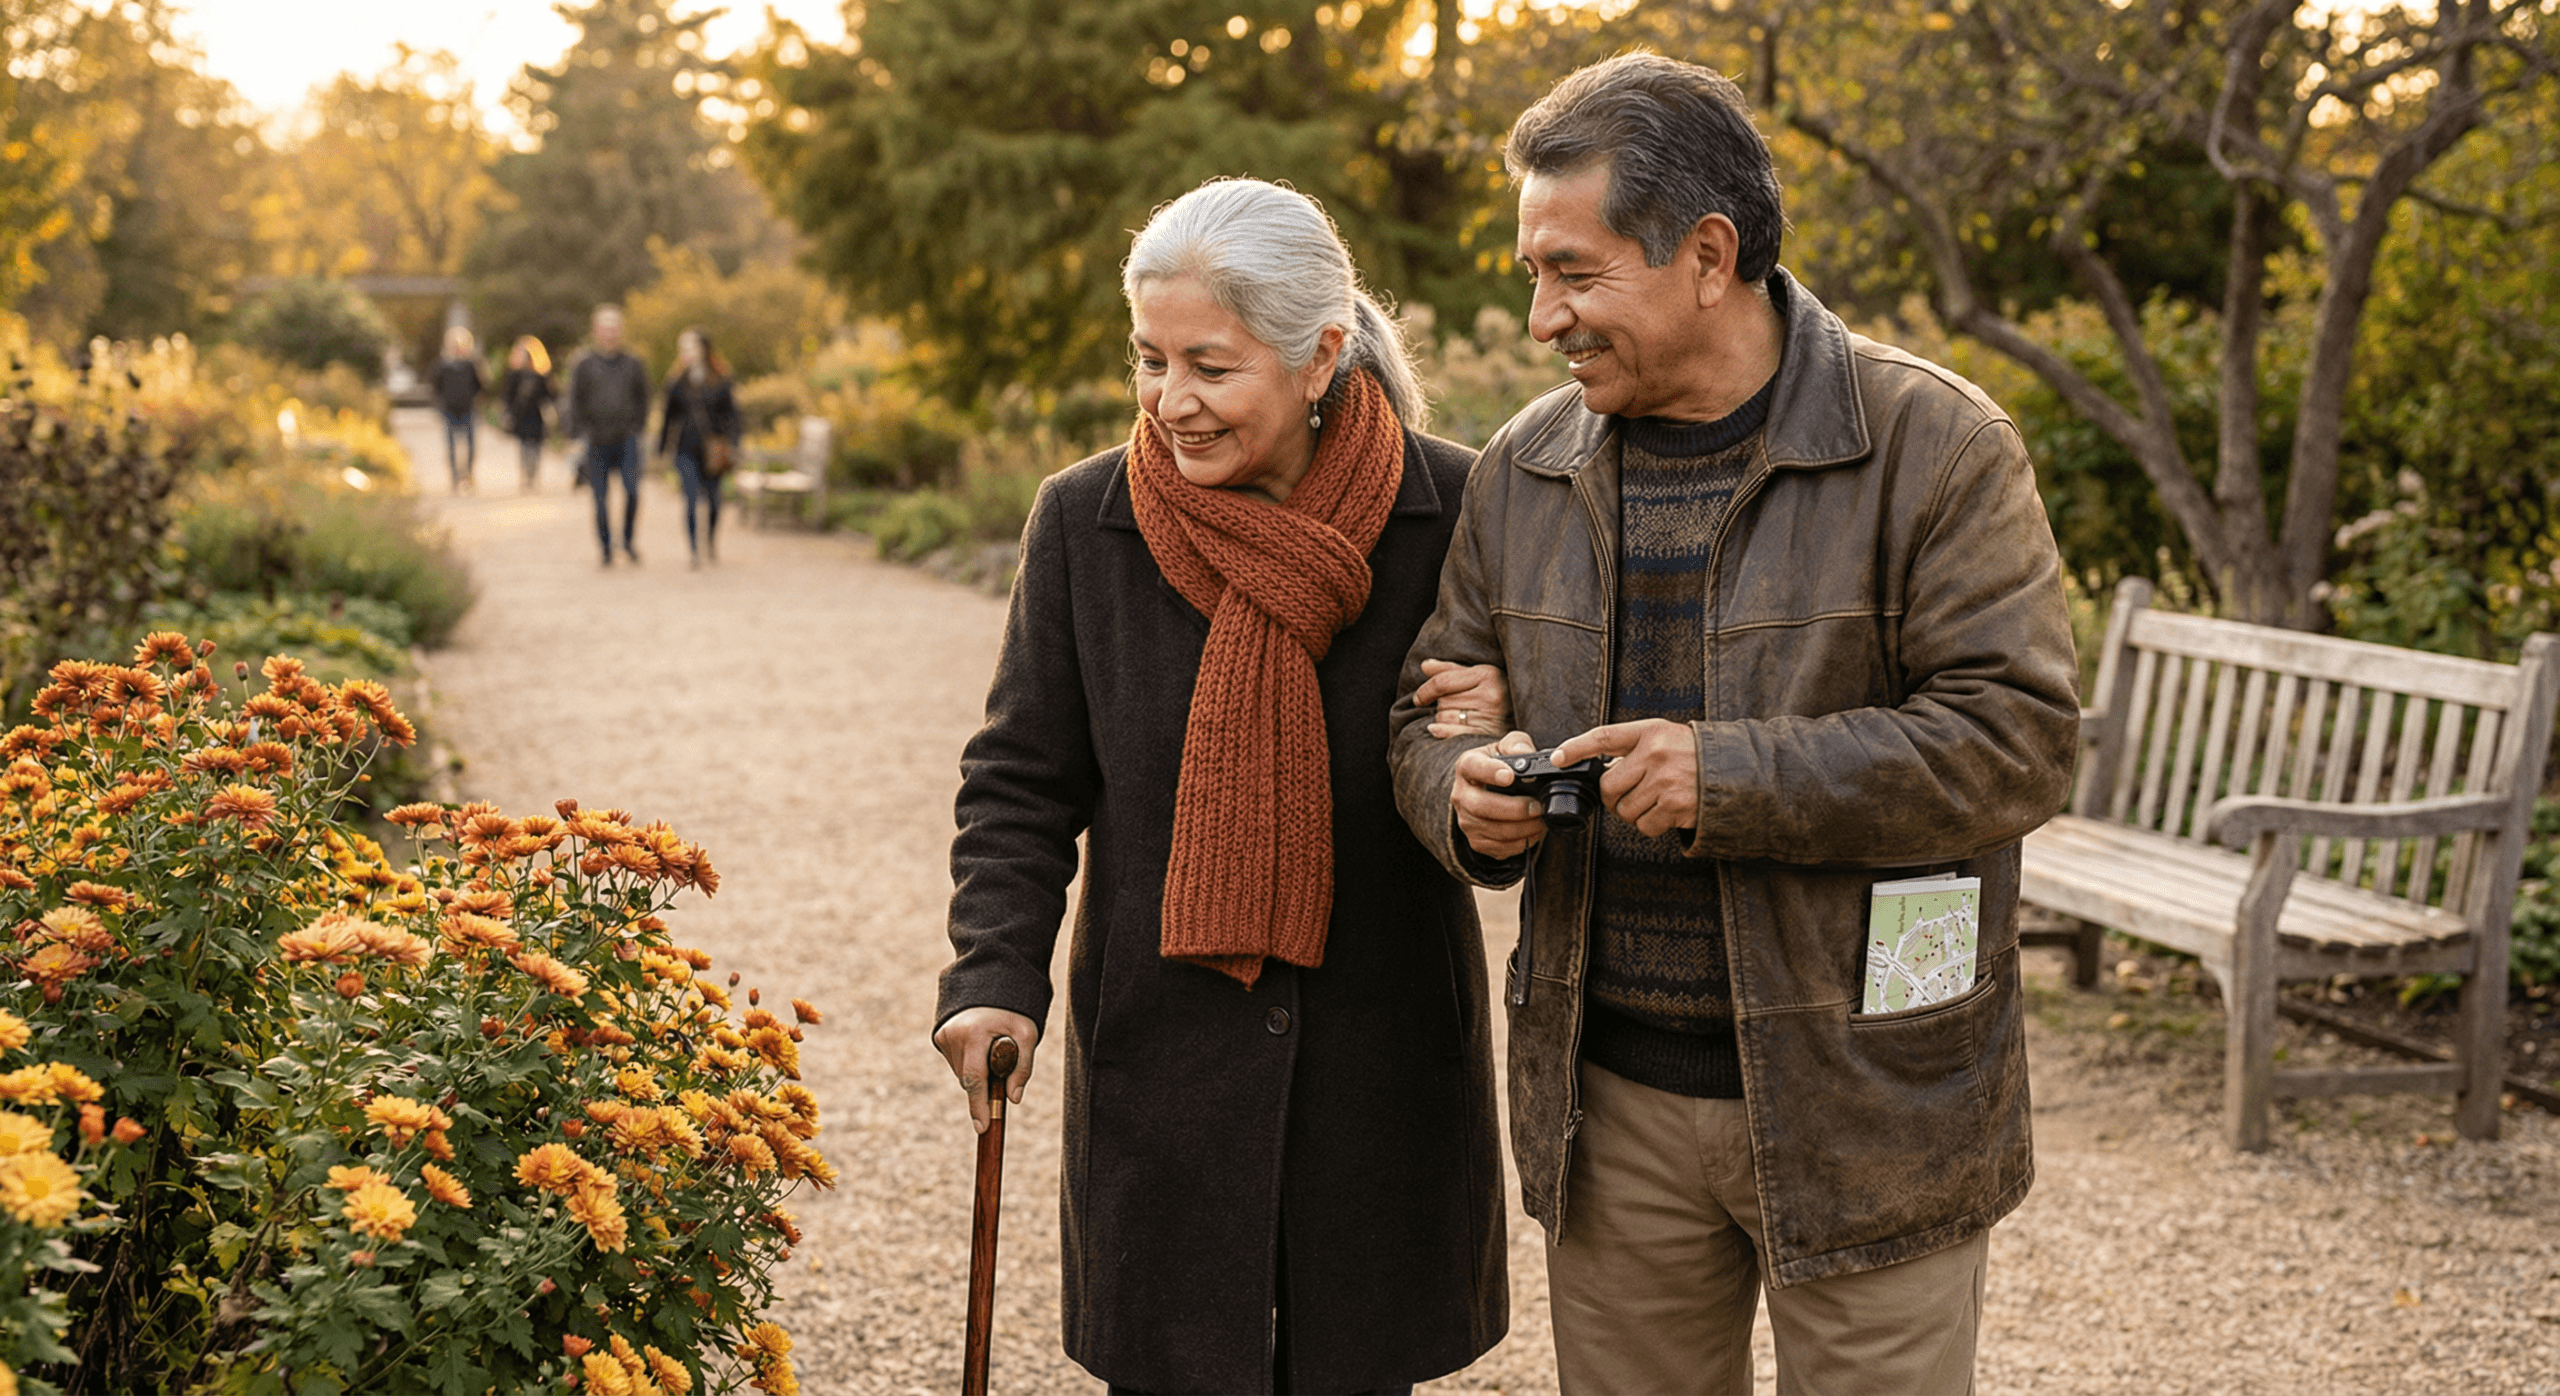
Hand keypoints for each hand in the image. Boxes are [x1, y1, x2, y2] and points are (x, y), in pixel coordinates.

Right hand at [931, 1007, 1038, 1135]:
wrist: (991, 985)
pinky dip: (970, 1064)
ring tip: (992, 1050)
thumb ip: (1023, 1066)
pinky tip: (980, 1046)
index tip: (982, 1127)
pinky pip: (957, 1064)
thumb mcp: (1027, 1034)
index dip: (979, 1105)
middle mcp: (954, 1034)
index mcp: (975, 1033)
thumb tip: (1013, 1099)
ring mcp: (944, 1036)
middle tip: (1002, 1075)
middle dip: (985, 1087)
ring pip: (963, 1074)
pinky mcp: (940, 1036)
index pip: (975, 1078)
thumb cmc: (1013, 1011)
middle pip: (969, 1079)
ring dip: (979, 1073)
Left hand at [1414, 658, 1510, 737]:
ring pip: (1445, 717)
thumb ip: (1451, 670)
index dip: (1425, 690)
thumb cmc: (1499, 691)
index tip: (1419, 698)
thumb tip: (1425, 666)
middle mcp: (1489, 694)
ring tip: (1459, 716)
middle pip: (1443, 701)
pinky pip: (1453, 732)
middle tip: (1454, 706)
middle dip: (1441, 704)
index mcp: (1487, 674)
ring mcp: (1490, 715)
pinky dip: (1441, 730)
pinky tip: (1437, 728)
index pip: (1443, 682)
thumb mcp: (1479, 675)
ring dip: (1443, 718)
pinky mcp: (1489, 734)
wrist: (1525, 714)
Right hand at [1452, 730, 1547, 858]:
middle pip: (1481, 806)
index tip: (1509, 776)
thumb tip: (1527, 753)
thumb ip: (1517, 744)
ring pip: (1492, 830)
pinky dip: (1520, 842)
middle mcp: (1461, 794)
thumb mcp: (1507, 746)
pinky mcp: (1476, 840)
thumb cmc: (1500, 764)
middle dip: (1514, 809)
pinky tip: (1533, 832)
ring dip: (1521, 828)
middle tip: (1538, 807)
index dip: (1490, 772)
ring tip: (1541, 821)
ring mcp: (1466, 820)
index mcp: (1467, 766)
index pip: (1474, 767)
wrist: (1487, 788)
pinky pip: (1498, 847)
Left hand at [1553, 719, 1698, 837]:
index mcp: (1650, 732)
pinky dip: (1651, 824)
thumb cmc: (1692, 755)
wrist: (1733, 771)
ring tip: (1655, 799)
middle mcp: (1655, 754)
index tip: (1558, 758)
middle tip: (1631, 792)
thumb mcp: (1664, 736)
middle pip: (1608, 786)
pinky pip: (1644, 825)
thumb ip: (1632, 747)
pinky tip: (1666, 811)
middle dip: (1614, 797)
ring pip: (1624, 810)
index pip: (1603, 737)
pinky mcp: (1675, 805)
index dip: (1576, 748)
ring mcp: (1665, 780)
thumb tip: (1598, 768)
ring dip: (1634, 812)